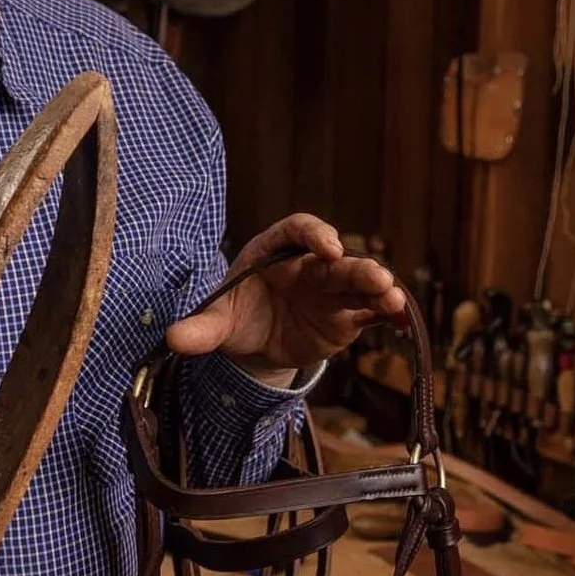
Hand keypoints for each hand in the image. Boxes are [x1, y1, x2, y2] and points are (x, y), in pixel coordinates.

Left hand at [164, 214, 404, 373]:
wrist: (255, 344)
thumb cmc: (236, 317)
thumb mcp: (217, 322)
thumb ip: (200, 328)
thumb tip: (173, 338)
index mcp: (276, 251)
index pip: (297, 231)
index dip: (314, 234)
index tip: (326, 246)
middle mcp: (309, 265)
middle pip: (336, 260)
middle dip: (356, 267)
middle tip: (376, 277)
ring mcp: (331, 290)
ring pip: (358, 284)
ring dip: (378, 289)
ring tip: (392, 298)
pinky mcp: (346, 316)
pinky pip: (369, 312)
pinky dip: (386, 314)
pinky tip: (401, 319)